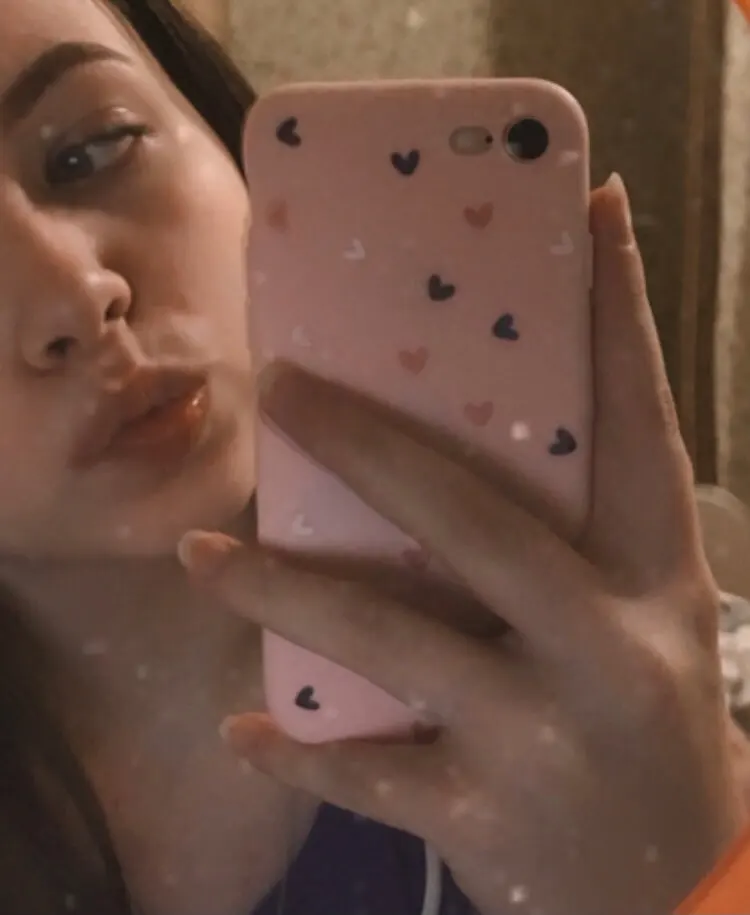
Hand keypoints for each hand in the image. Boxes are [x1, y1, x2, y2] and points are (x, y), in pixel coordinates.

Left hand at [178, 175, 743, 914]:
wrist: (686, 891)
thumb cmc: (646, 729)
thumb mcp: (636, 622)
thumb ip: (568, 541)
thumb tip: (465, 445)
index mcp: (655, 579)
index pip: (640, 422)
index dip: (618, 313)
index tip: (586, 208)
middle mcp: (606, 645)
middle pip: (474, 518)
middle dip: (371, 445)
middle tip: (282, 387)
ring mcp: (543, 734)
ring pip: (392, 639)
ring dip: (284, 592)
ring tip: (201, 556)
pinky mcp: (488, 822)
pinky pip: (372, 778)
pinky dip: (304, 757)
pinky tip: (245, 731)